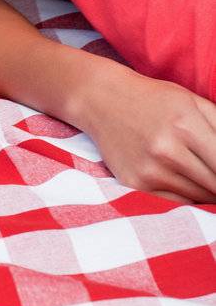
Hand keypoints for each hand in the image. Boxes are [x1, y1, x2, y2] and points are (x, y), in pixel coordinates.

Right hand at [79, 62, 215, 202]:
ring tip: (204, 178)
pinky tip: (190, 188)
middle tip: (214, 175)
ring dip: (209, 194)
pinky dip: (188, 202)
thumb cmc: (153, 99)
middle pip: (215, 186)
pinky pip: (175, 206)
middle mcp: (167, 150)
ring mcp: (150, 170)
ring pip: (199, 199)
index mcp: (186, 125)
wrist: (101, 99)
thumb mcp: (192, 101)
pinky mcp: (135, 184)